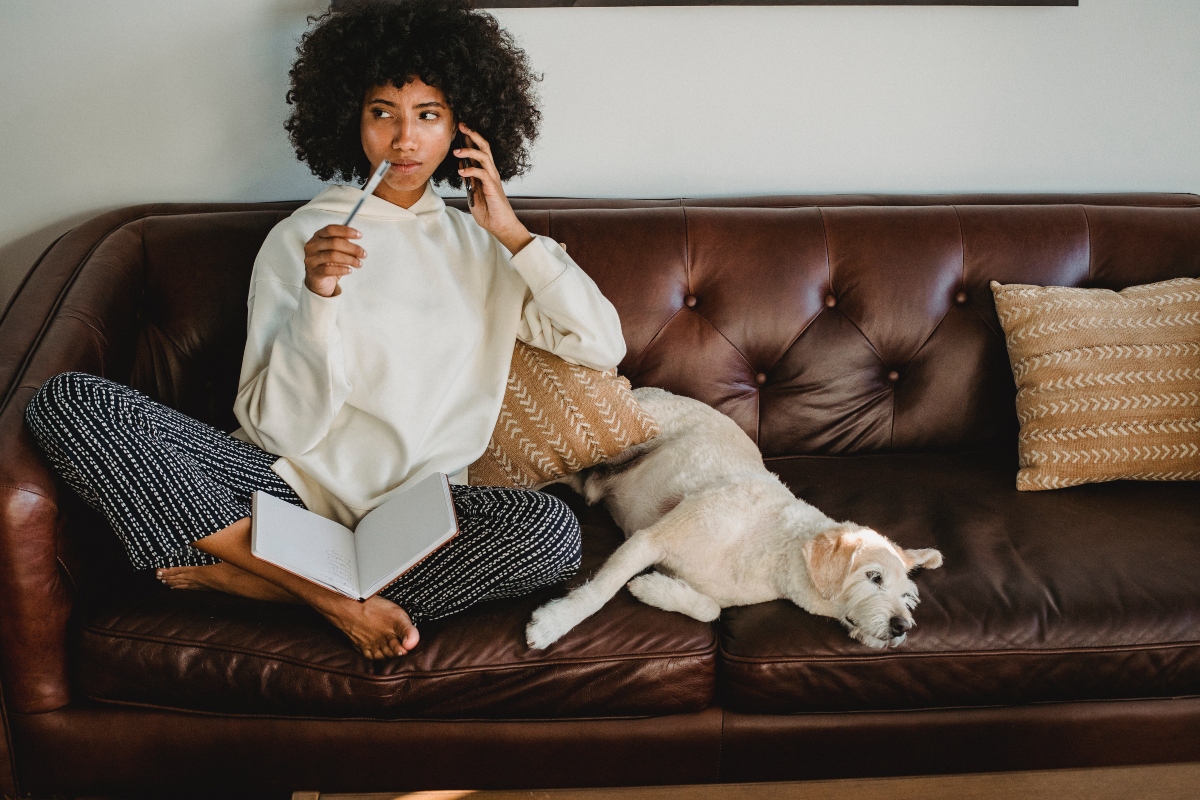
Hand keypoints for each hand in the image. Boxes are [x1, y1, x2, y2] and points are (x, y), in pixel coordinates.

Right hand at [303, 224, 364, 297]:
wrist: (318, 281)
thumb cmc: (328, 263)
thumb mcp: (335, 250)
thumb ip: (343, 242)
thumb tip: (356, 236)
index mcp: (318, 236)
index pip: (331, 229)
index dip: (346, 231)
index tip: (360, 235)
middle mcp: (312, 246)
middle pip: (334, 243)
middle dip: (352, 248)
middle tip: (363, 254)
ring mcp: (311, 259)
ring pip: (332, 256)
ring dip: (350, 260)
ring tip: (359, 264)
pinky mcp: (314, 272)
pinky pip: (329, 270)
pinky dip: (342, 270)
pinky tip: (349, 270)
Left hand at [454, 122, 533, 254]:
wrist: (501, 226)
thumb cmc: (489, 212)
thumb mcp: (474, 195)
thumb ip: (469, 182)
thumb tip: (462, 170)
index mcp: (486, 172)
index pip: (479, 150)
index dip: (470, 138)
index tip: (460, 128)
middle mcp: (491, 172)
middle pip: (484, 147)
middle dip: (472, 135)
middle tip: (461, 125)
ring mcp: (493, 179)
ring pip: (483, 156)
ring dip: (469, 151)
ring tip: (456, 151)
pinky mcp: (493, 187)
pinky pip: (482, 173)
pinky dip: (471, 170)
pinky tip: (461, 171)